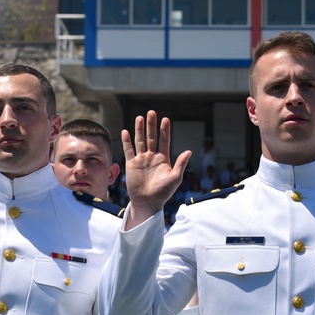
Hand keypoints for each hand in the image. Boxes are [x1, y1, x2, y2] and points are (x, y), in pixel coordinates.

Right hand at [122, 110, 190, 228]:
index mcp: (164, 159)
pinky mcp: (131, 164)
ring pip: (140, 141)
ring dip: (139, 129)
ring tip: (140, 117)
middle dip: (152, 125)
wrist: (148, 202)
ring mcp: (141, 159)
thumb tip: (189, 151)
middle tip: (151, 112)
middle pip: (152, 137)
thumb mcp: (175, 178)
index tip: (165, 119)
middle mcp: (152, 157)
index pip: (164, 141)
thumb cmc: (163, 192)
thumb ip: (181, 164)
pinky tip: (126, 132)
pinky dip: (127, 141)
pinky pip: (129, 150)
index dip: (165, 130)